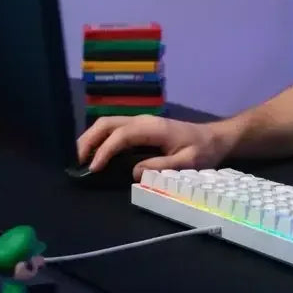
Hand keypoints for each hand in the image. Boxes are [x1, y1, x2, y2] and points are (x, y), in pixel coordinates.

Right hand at [76, 115, 229, 180]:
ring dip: (91, 138)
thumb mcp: (188, 162)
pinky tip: (95, 153)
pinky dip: (100, 138)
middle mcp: (143, 120)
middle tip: (77, 162)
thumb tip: (134, 172)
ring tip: (80, 158)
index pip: (121, 135)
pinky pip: (115, 129)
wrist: (215, 138)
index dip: (104, 150)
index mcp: (153, 128)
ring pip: (108, 124)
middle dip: (88, 140)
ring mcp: (141, 122)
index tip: (93, 168)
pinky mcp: (141, 128)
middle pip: (107, 123)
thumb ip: (161, 167)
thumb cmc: (203, 150)